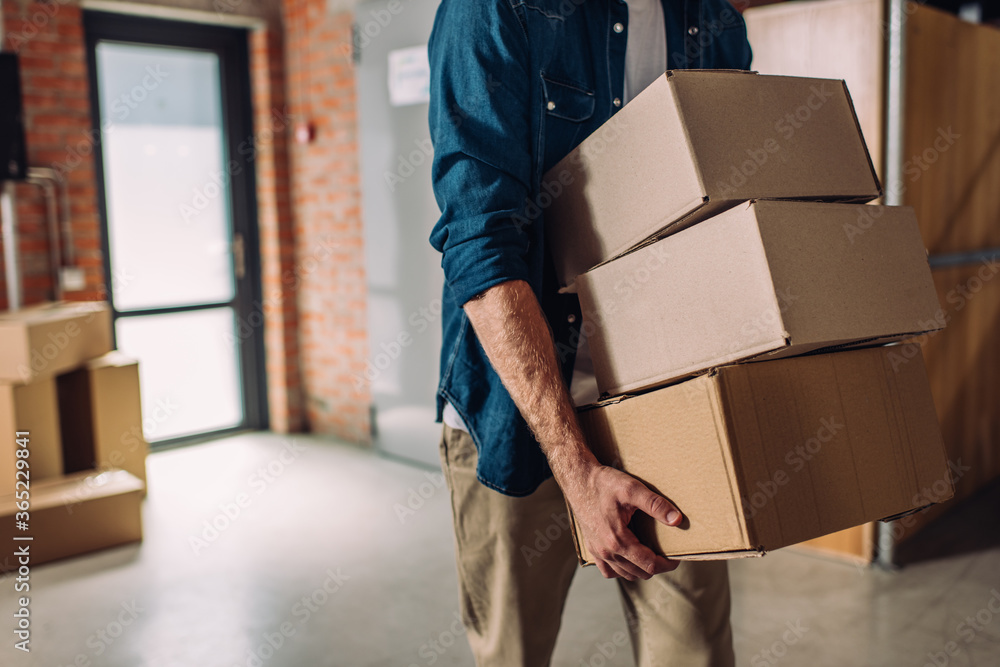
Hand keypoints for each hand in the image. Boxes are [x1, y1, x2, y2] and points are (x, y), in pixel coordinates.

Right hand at [563, 462, 681, 580]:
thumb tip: (677, 519)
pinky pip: (608, 571)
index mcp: (617, 540)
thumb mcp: (632, 489)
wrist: (578, 479)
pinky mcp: (592, 548)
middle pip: (640, 573)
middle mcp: (606, 551)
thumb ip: (655, 505)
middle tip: (667, 554)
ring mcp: (598, 551)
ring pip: (625, 574)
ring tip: (652, 555)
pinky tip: (630, 559)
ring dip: (641, 569)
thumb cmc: (603, 483)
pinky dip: (622, 570)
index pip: (649, 565)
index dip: (667, 564)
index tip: (676, 557)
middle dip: (657, 566)